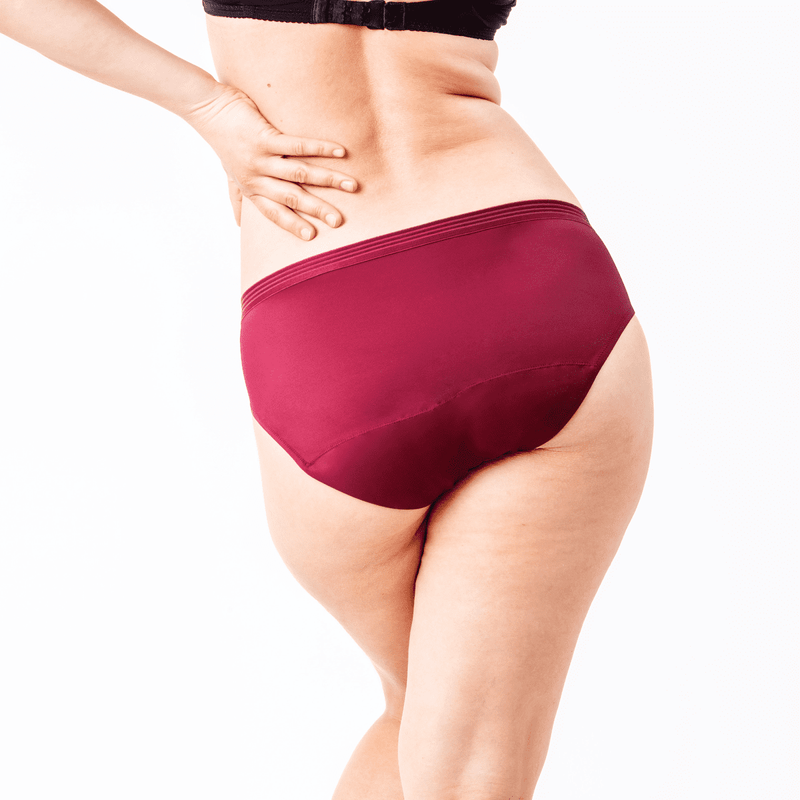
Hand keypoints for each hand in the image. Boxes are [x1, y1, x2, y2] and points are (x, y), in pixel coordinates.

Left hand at [183, 82, 357, 238]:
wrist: (205, 108)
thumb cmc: (222, 140)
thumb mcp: (229, 173)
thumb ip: (237, 197)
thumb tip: (238, 224)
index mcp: (251, 188)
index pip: (275, 212)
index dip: (293, 224)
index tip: (312, 236)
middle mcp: (256, 177)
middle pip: (292, 198)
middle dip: (317, 209)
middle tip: (338, 221)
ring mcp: (260, 158)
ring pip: (299, 174)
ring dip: (328, 179)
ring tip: (351, 185)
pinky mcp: (264, 137)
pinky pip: (296, 145)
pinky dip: (320, 148)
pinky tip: (340, 152)